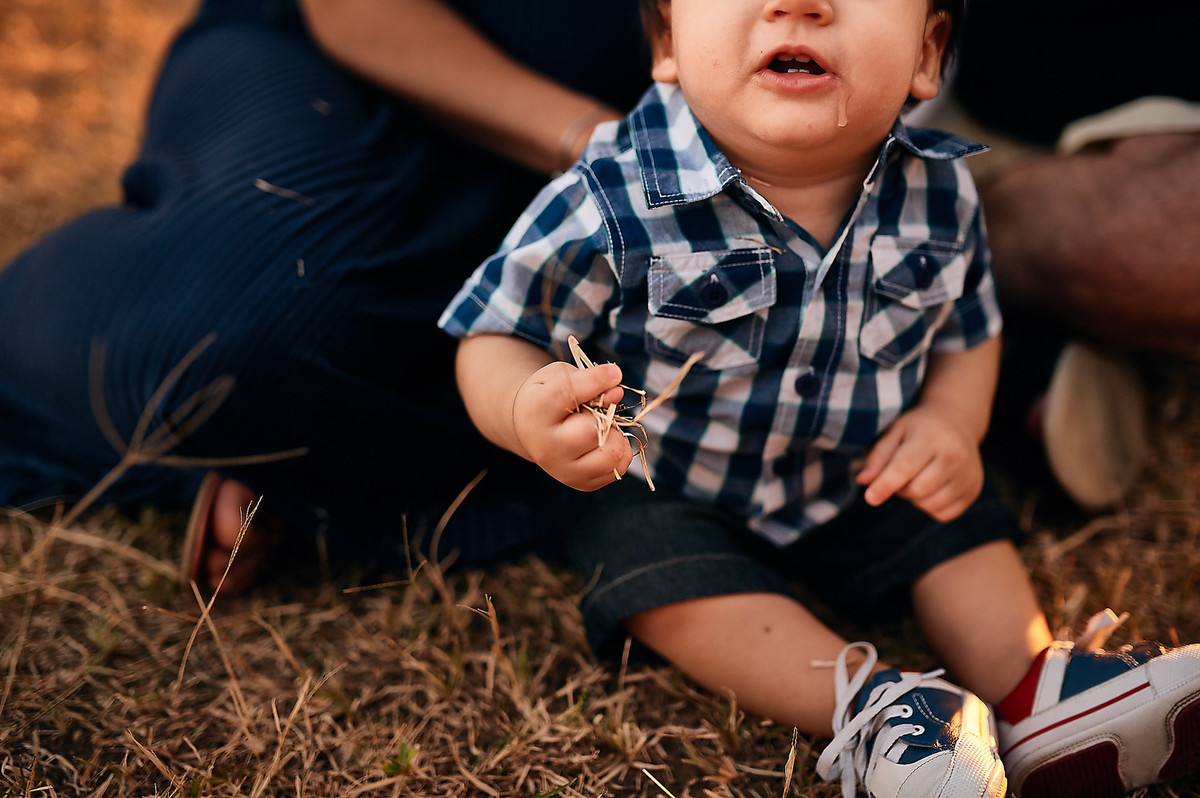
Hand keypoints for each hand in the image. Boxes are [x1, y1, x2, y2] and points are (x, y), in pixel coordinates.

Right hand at [511, 361, 632, 490]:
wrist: (529, 430)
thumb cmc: (547, 397)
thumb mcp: (560, 378)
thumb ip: (587, 379)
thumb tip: (617, 393)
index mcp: (535, 411)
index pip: (567, 394)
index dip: (595, 381)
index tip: (614, 373)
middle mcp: (546, 446)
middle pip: (591, 432)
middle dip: (605, 416)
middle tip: (601, 411)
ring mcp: (562, 469)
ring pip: (608, 456)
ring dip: (616, 437)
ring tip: (604, 428)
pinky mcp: (579, 483)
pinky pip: (616, 470)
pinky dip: (620, 453)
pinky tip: (606, 442)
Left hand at [856, 404, 983, 521]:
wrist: (957, 422)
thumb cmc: (919, 428)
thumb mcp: (895, 432)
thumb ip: (878, 456)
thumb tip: (864, 481)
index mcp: (932, 438)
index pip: (905, 467)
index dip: (885, 485)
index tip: (870, 498)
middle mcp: (955, 456)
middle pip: (916, 490)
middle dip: (900, 488)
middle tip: (902, 473)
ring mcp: (968, 475)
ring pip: (929, 505)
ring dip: (915, 498)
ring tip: (918, 477)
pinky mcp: (974, 490)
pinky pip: (944, 514)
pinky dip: (931, 507)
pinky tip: (931, 488)